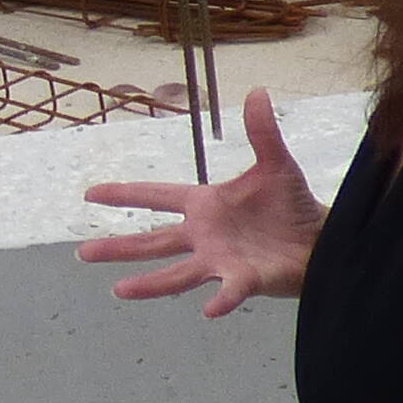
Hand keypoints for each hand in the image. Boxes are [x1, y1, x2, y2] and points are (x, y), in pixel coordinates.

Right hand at [78, 85, 322, 314]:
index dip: (124, 193)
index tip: (90, 194)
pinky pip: (229, 291)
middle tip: (83, 253)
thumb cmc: (292, 206)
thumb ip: (262, 132)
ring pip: (177, 273)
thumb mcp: (276, 164)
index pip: (156, 196)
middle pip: (153, 241)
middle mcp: (203, 235)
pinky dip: (220, 300)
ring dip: (150, 283)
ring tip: (119, 290)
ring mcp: (219, 260)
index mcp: (204, 205)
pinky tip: (208, 311)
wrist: (319, 239)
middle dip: (119, 247)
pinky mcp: (244, 280)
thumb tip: (257, 91)